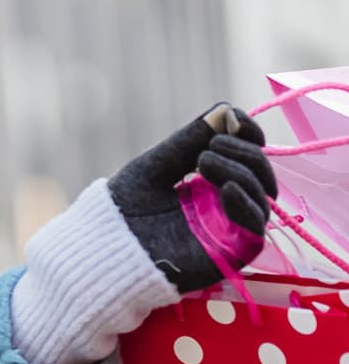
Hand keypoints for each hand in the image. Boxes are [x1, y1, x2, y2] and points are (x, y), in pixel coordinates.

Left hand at [108, 102, 278, 292]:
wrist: (102, 248)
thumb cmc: (122, 207)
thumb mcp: (155, 165)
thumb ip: (189, 141)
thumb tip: (228, 111)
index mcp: (208, 181)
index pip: (247, 155)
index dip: (249, 135)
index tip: (236, 120)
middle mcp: (224, 203)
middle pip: (259, 173)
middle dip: (244, 151)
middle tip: (209, 147)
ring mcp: (229, 227)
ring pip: (262, 196)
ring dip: (241, 171)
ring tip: (203, 161)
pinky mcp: (230, 252)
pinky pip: (256, 229)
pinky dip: (246, 202)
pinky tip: (225, 187)